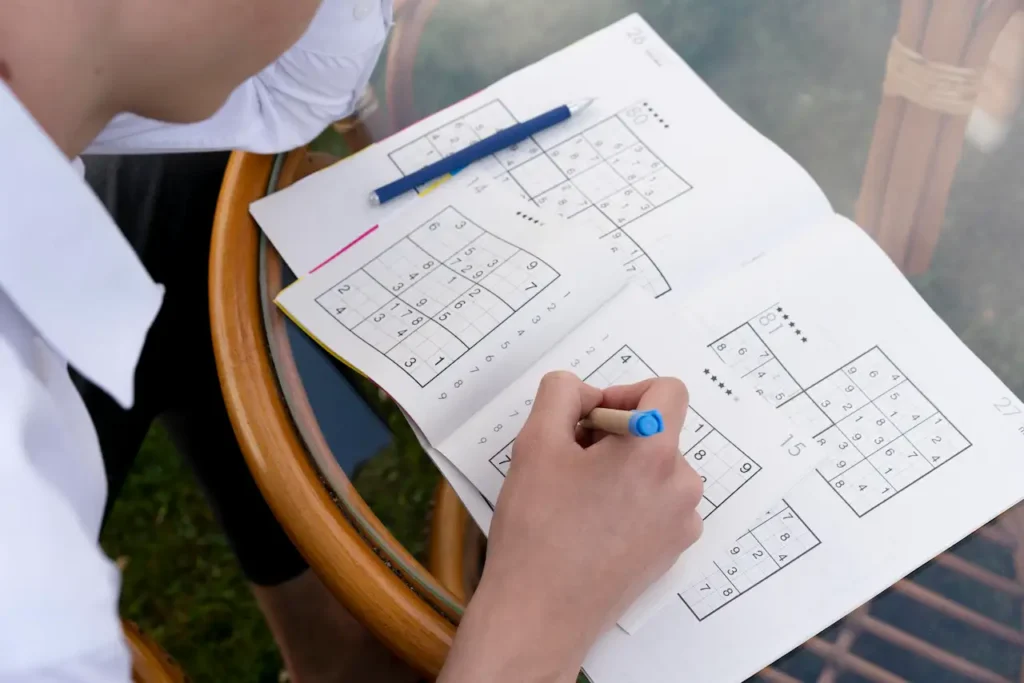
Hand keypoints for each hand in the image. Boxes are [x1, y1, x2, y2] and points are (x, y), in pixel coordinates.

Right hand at [439, 371, 702, 682]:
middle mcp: (681, 485)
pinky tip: (592, 525)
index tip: (592, 420)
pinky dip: (630, 502)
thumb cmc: (536, 530)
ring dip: (622, 470)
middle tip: (570, 464)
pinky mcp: (673, 550)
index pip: (667, 390)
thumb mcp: (535, 442)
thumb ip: (560, 394)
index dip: (625, 392)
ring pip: (656, 469)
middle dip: (615, 437)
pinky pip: (658, 504)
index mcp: (654, 452)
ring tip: (578, 499)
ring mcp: (682, 522)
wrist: (540, 613)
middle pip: (659, 432)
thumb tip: (584, 393)